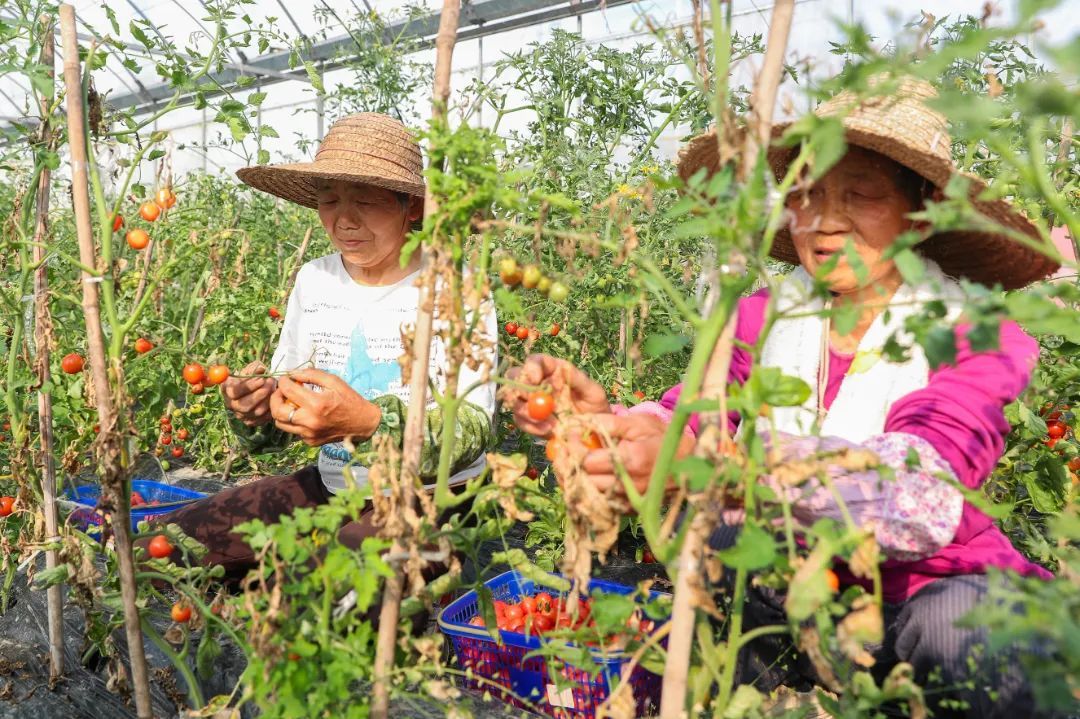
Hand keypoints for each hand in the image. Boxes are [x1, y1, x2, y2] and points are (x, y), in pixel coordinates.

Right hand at [221, 360, 275, 425]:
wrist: (256, 388)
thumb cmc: (252, 376)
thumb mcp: (252, 369)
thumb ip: (255, 368)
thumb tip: (261, 369)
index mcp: (227, 389)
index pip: (235, 392)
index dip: (249, 386)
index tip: (262, 379)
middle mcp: (231, 404)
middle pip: (244, 405)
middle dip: (260, 394)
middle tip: (271, 384)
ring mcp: (240, 414)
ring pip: (256, 412)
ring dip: (268, 400)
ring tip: (274, 388)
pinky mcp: (250, 421)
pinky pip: (263, 419)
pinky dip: (271, 409)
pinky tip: (274, 399)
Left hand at [269, 368, 381, 446]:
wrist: (363, 423)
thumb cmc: (350, 399)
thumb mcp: (334, 381)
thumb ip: (311, 374)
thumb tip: (292, 373)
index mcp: (316, 404)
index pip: (287, 390)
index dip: (283, 382)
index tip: (286, 378)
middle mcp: (310, 421)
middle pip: (277, 411)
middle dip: (275, 398)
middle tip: (281, 391)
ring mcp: (309, 434)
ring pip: (281, 424)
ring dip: (281, 411)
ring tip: (289, 402)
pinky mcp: (310, 441)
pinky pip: (293, 430)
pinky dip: (294, 420)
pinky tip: (303, 414)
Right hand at [505, 354, 609, 436]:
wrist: (594, 430)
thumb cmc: (594, 404)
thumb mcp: (592, 391)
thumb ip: (578, 379)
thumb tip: (564, 368)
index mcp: (553, 370)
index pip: (536, 361)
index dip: (531, 367)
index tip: (535, 379)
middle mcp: (538, 383)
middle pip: (515, 376)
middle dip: (518, 388)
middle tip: (530, 401)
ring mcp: (531, 401)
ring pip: (514, 400)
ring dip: (526, 411)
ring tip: (549, 423)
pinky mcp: (529, 420)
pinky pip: (520, 421)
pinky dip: (530, 426)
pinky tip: (547, 431)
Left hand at [573, 413, 694, 496]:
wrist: (689, 462)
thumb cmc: (662, 437)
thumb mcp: (638, 422)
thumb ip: (609, 423)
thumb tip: (580, 422)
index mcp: (632, 460)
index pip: (587, 461)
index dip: (574, 448)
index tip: (569, 436)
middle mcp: (630, 486)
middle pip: (585, 481)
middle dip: (572, 466)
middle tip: (566, 452)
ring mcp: (630, 502)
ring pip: (590, 496)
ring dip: (579, 481)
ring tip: (575, 464)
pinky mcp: (630, 511)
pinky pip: (601, 505)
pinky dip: (591, 493)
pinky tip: (589, 478)